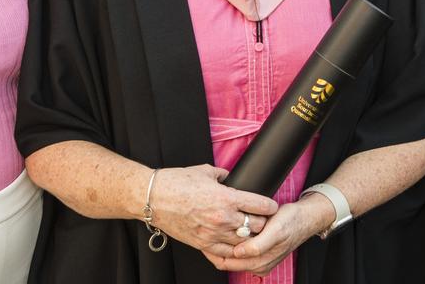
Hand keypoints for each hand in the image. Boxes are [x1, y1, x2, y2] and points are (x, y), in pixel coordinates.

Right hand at [148, 165, 277, 254]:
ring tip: (251, 232)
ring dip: (249, 237)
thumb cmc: (177, 182)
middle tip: (263, 219)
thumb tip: (232, 178)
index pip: (260, 206)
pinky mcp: (202, 244)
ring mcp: (213, 233)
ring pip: (244, 242)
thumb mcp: (206, 171)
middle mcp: (223, 218)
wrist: (153, 198)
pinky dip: (234, 249)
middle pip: (257, 226)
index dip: (270, 206)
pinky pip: (226, 253)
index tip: (271, 205)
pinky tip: (236, 245)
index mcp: (227, 198)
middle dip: (263, 222)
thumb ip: (224, 176)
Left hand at [205, 194, 333, 274]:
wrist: (305, 218)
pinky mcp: (259, 254)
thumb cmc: (291, 222)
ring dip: (221, 246)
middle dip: (214, 249)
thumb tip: (239, 253)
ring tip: (211, 232)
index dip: (213, 251)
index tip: (204, 238)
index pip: (227, 262)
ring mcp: (258, 261)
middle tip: (203, 232)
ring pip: (231, 257)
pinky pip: (238, 253)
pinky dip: (230, 244)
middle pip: (226, 261)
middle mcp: (257, 265)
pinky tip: (225, 233)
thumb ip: (258, 245)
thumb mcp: (276, 231)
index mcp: (260, 262)